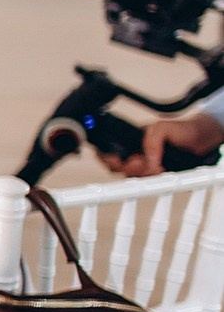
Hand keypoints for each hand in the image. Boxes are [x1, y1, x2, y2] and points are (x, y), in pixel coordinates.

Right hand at [109, 112, 223, 175]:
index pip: (108, 151)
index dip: (108, 157)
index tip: (117, 160)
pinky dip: (153, 179)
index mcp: (131, 140)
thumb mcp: (162, 127)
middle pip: (116, 168)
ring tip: (157, 165)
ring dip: (142, 173)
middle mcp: (135, 154)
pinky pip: (146, 183)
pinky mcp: (155, 176)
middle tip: (140, 161)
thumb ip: (151, 142)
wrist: (203, 141)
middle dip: (127, 167)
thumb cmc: (183, 130)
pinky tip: (162, 171)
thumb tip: (146, 161)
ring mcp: (144, 166)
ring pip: (130, 177)